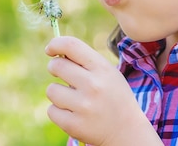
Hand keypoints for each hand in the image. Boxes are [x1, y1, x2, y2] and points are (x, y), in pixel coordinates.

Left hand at [44, 36, 161, 145]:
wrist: (127, 132)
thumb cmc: (113, 97)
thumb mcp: (108, 74)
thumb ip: (85, 61)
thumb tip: (56, 50)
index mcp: (102, 69)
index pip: (71, 45)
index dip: (55, 44)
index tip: (50, 50)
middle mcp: (93, 85)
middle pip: (56, 66)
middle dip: (54, 68)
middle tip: (63, 76)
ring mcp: (83, 106)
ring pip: (51, 90)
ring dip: (58, 93)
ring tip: (74, 100)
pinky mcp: (74, 124)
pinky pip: (51, 110)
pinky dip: (58, 112)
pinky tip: (74, 114)